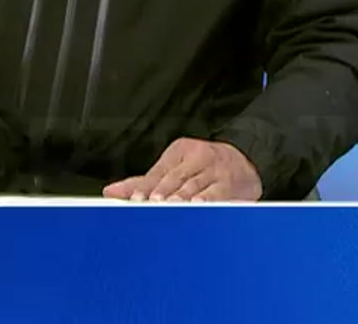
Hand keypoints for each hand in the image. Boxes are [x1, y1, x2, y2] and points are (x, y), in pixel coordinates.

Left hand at [103, 138, 261, 201]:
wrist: (247, 160)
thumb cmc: (204, 167)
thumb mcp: (176, 167)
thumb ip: (144, 181)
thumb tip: (110, 191)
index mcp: (180, 151)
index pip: (159, 171)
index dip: (145, 187)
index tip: (134, 199)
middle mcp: (197, 157)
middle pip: (175, 178)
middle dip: (162, 192)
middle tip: (150, 204)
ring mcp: (215, 169)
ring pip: (194, 185)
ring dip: (181, 197)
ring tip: (169, 206)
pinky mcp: (229, 181)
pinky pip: (216, 191)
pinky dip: (206, 199)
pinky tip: (197, 205)